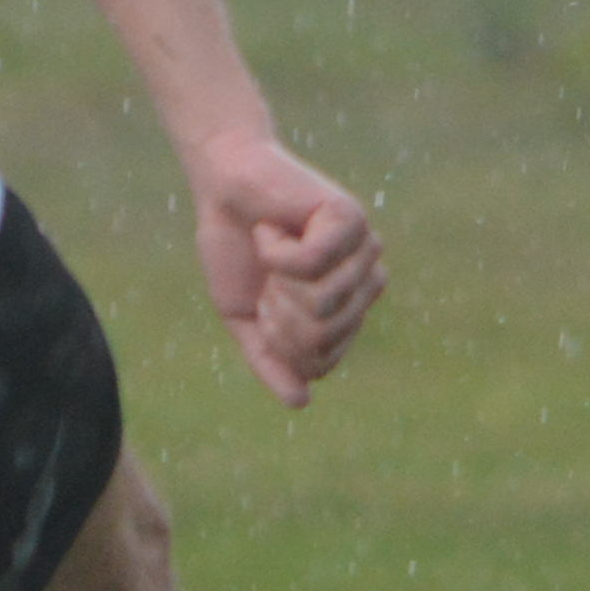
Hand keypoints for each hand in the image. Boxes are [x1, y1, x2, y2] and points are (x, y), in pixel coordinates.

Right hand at [187, 129, 383, 407]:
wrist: (224, 187)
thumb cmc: (236, 249)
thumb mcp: (246, 318)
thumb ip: (271, 360)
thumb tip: (301, 402)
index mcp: (347, 310)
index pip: (321, 362)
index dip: (277, 342)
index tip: (263, 302)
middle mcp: (365, 282)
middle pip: (320, 337)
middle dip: (275, 312)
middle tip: (266, 273)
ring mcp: (364, 250)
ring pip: (319, 302)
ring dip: (275, 279)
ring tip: (271, 246)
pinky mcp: (350, 219)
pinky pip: (310, 264)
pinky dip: (274, 250)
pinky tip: (272, 227)